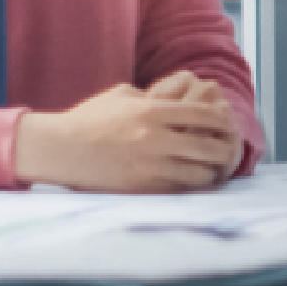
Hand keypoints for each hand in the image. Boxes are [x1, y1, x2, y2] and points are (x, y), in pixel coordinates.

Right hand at [16, 82, 245, 194]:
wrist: (58, 148)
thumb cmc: (88, 119)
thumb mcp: (121, 96)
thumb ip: (153, 95)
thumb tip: (180, 96)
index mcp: (152, 111)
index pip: (204, 115)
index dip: (222, 120)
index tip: (227, 124)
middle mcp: (154, 139)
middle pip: (209, 146)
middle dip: (225, 149)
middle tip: (229, 150)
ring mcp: (148, 165)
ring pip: (199, 173)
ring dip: (210, 171)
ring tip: (214, 170)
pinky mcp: (139, 187)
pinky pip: (179, 190)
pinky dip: (191, 187)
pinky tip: (194, 183)